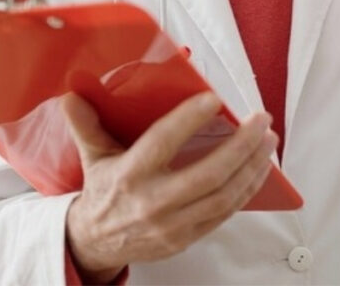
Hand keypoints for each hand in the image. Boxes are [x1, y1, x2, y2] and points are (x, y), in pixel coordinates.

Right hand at [62, 91, 277, 282]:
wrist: (95, 243)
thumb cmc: (102, 192)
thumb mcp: (92, 156)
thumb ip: (86, 125)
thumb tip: (71, 96)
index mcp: (130, 174)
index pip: (164, 142)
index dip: (189, 120)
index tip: (212, 99)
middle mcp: (154, 201)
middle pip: (209, 173)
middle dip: (242, 145)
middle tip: (260, 120)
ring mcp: (174, 224)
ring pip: (225, 195)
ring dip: (253, 166)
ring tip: (268, 140)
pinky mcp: (187, 237)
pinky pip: (226, 212)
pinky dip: (248, 188)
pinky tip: (259, 168)